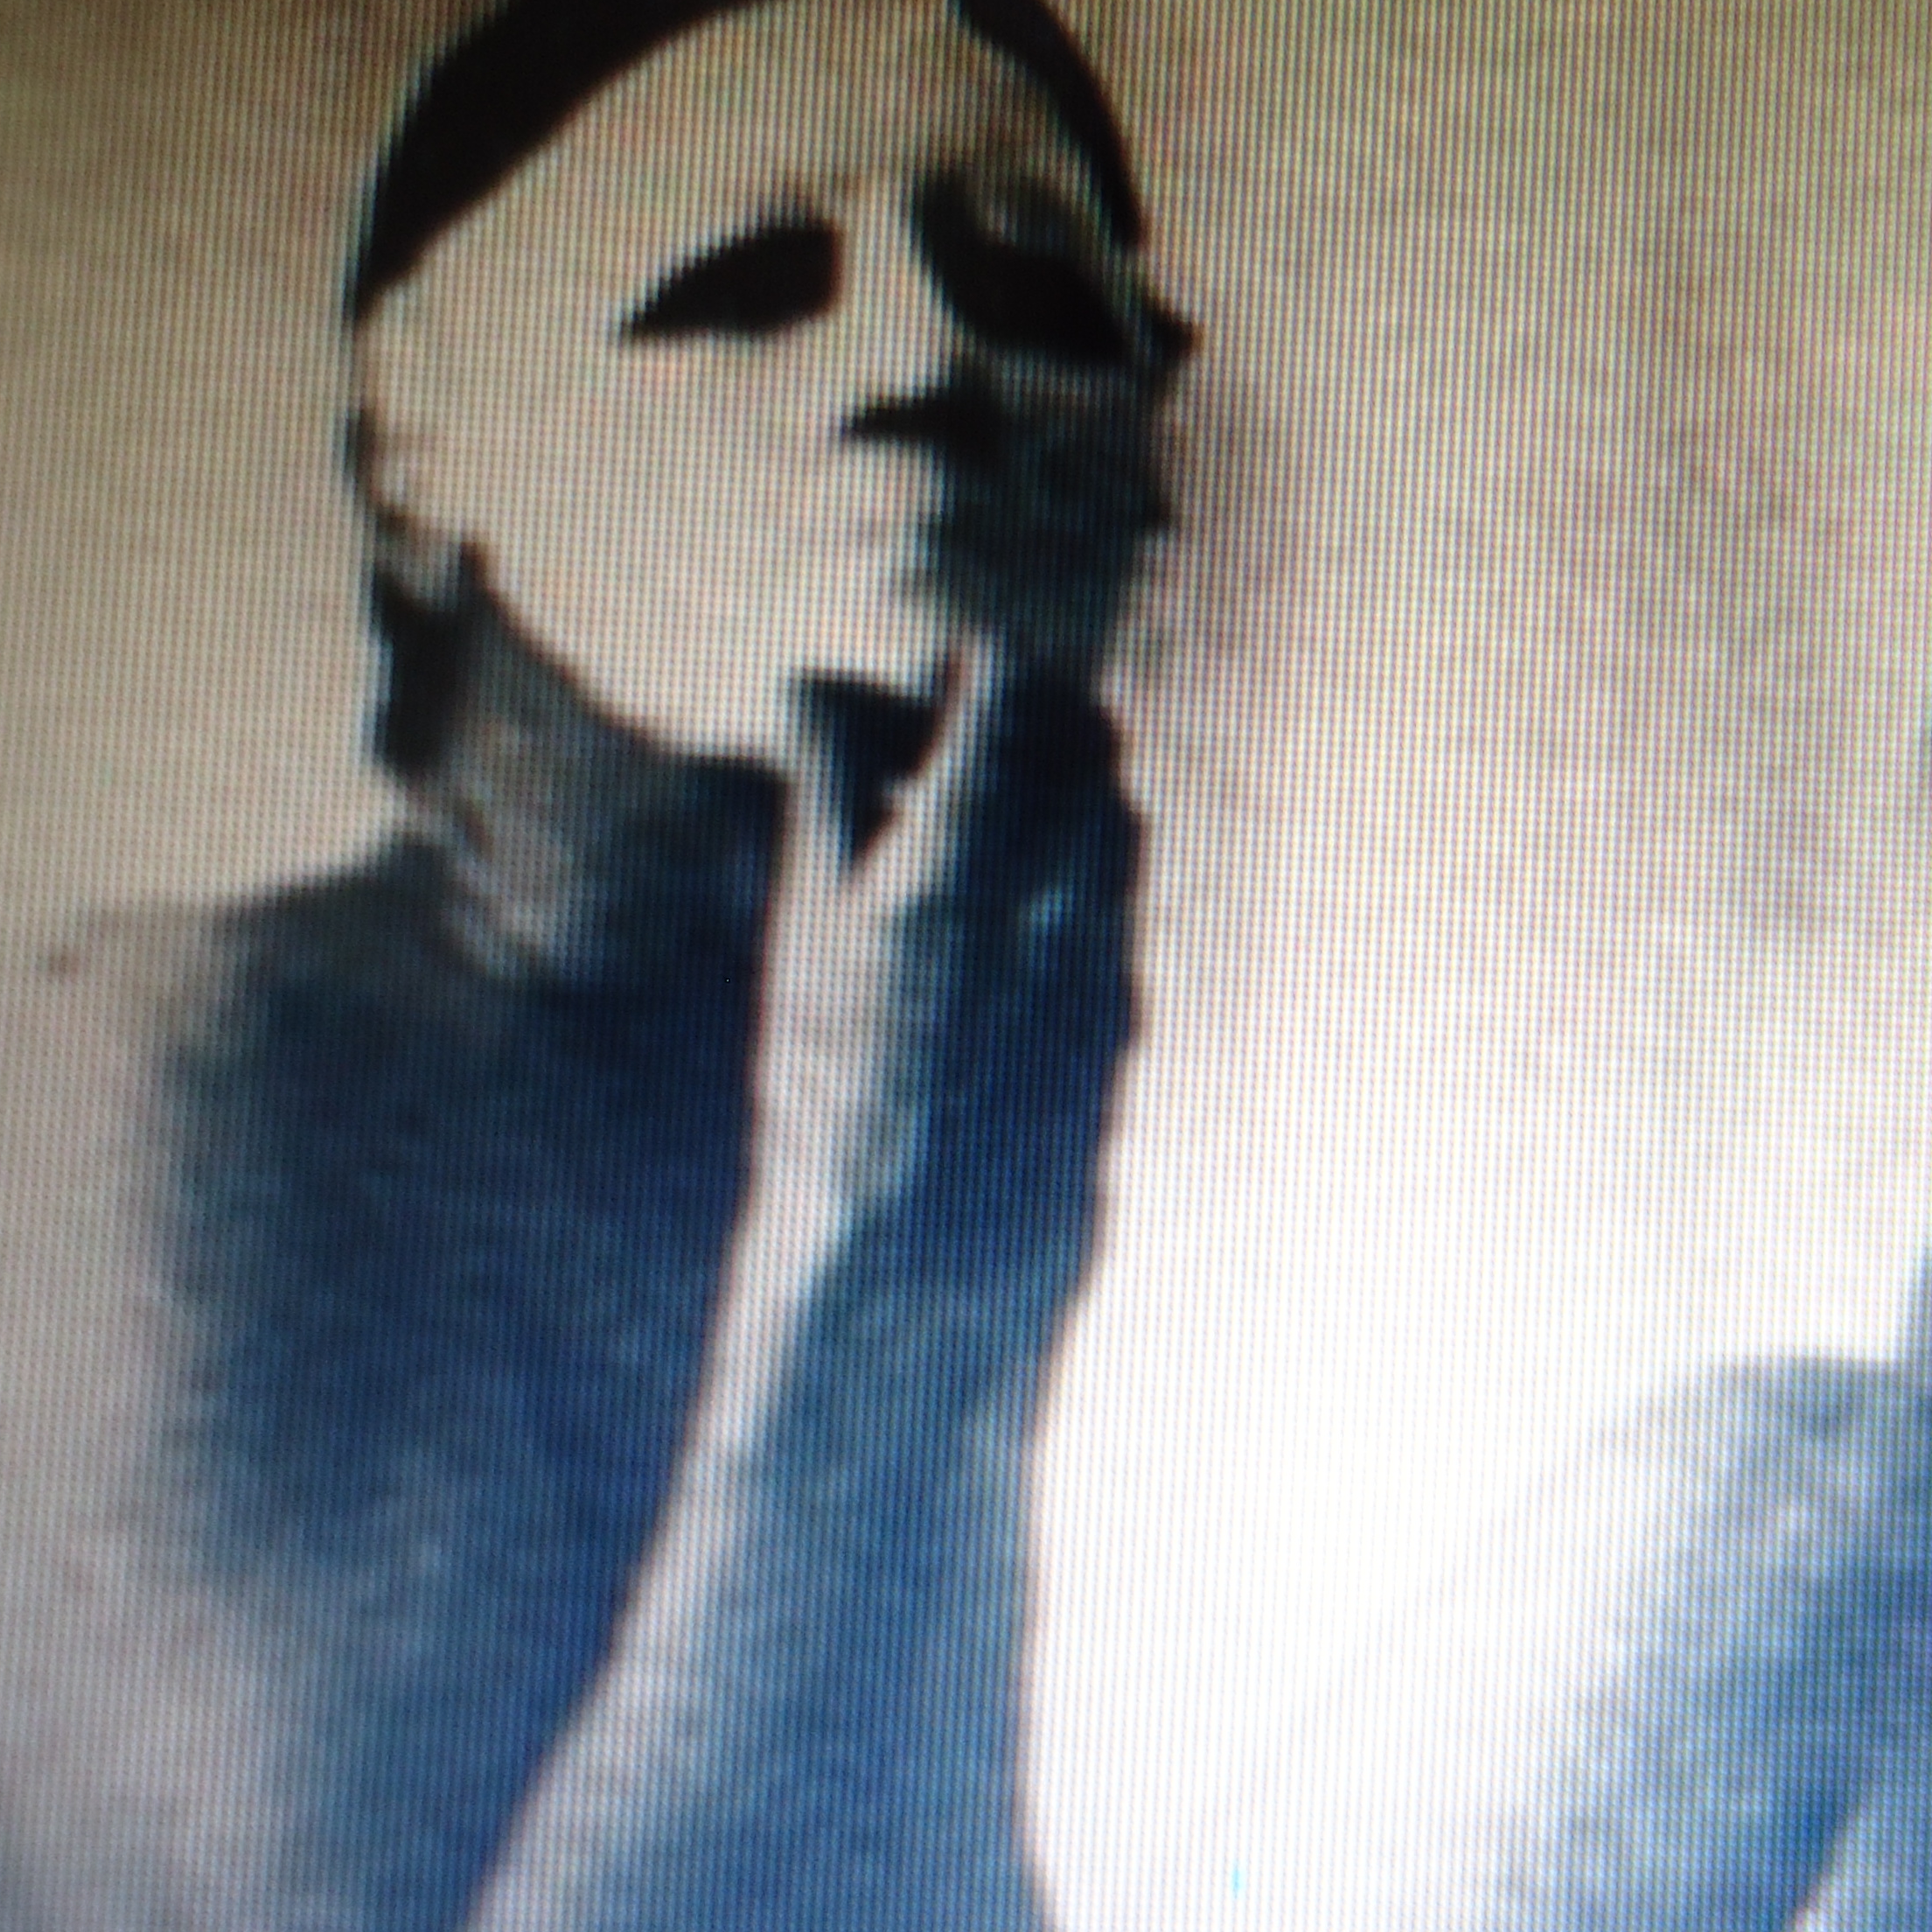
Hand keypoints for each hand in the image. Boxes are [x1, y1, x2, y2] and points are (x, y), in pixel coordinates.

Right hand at [742, 646, 1140, 1343]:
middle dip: (1028, 719)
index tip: (926, 686)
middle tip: (953, 745)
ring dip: (1051, 803)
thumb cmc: (834, 1095)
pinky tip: (991, 941)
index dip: (968, 666)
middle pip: (1090, 738)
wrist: (921, 1265)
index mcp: (972, 857)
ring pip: (1113, 826)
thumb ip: (826, 786)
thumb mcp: (807, 924)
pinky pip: (1113, 916)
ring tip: (965, 844)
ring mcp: (1112, 961)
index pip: (1015, 684)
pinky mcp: (1125, 1023)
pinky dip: (1063, 891)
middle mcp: (1069, 898)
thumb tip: (823, 681)